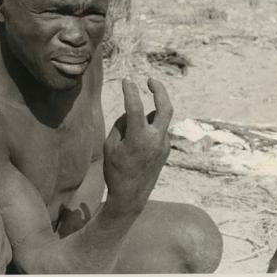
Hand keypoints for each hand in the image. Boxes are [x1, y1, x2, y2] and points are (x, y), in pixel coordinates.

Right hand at [103, 78, 171, 214]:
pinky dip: (148, 128)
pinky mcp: (166, 149)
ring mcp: (164, 145)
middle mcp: (156, 140)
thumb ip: (121, 125)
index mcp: (139, 139)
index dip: (130, 91)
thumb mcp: (110, 146)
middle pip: (165, 107)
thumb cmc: (115, 170)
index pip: (135, 107)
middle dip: (159, 90)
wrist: (130, 196)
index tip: (127, 81)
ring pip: (157, 120)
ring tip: (129, 136)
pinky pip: (157, 130)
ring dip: (146, 116)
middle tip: (150, 80)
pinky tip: (137, 143)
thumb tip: (131, 112)